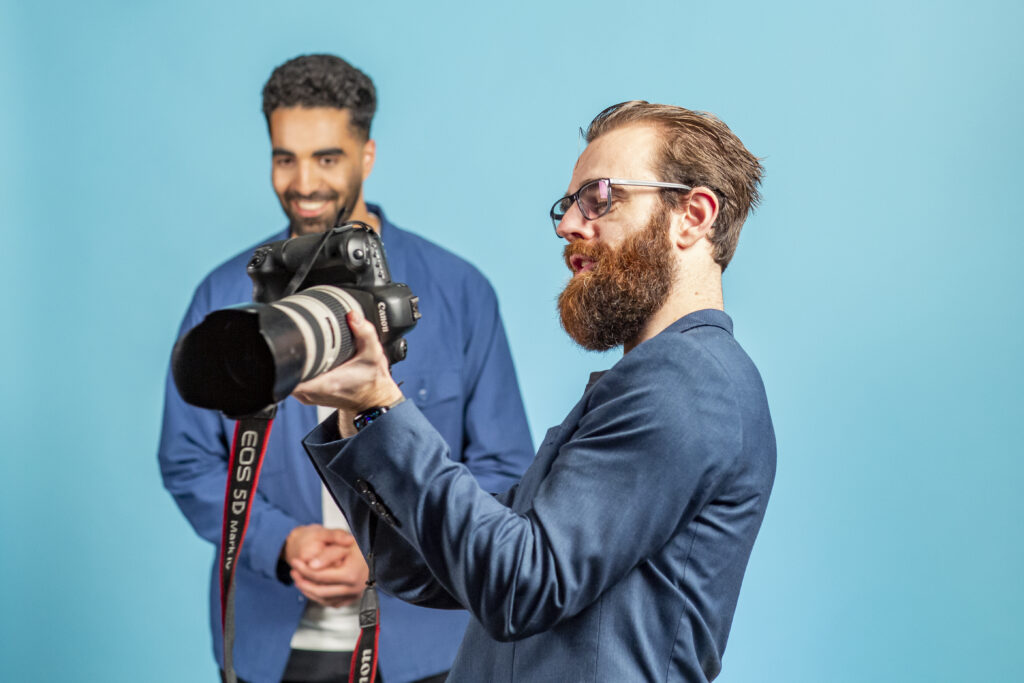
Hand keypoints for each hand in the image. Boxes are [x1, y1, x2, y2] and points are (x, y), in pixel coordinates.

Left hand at [283, 525, 367, 606]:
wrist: (378, 552)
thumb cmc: (361, 546)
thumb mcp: (344, 545)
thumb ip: (327, 555)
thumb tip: (311, 565)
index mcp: (351, 575)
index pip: (320, 576)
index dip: (304, 569)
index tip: (295, 562)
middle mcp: (353, 588)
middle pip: (320, 591)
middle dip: (303, 582)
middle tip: (293, 572)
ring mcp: (354, 595)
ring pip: (324, 600)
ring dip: (309, 591)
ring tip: (299, 580)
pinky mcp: (354, 599)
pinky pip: (332, 603)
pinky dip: (319, 597)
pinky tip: (312, 588)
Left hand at [292, 309, 403, 429]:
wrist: (372, 400)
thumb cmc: (371, 380)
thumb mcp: (373, 354)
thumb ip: (365, 332)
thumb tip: (352, 315)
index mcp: (325, 384)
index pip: (290, 372)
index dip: (286, 355)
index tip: (291, 341)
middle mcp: (311, 393)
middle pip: (285, 370)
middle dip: (291, 352)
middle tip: (302, 338)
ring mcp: (306, 396)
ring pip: (287, 375)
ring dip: (293, 361)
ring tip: (306, 348)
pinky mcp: (305, 396)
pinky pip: (292, 379)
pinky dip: (297, 368)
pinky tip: (309, 359)